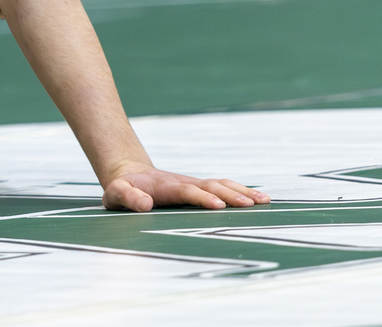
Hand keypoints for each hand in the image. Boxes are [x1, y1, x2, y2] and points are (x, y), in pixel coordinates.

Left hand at [101, 161, 269, 211]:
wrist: (130, 173)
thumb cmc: (122, 188)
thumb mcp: (116, 193)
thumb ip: (127, 197)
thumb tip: (145, 204)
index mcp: (165, 187)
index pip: (186, 191)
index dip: (201, 198)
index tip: (219, 206)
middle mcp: (183, 182)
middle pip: (210, 186)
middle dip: (230, 195)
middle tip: (251, 206)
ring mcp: (193, 184)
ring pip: (220, 185)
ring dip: (242, 192)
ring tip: (265, 201)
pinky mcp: (199, 188)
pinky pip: (222, 187)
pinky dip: (241, 191)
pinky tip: (260, 200)